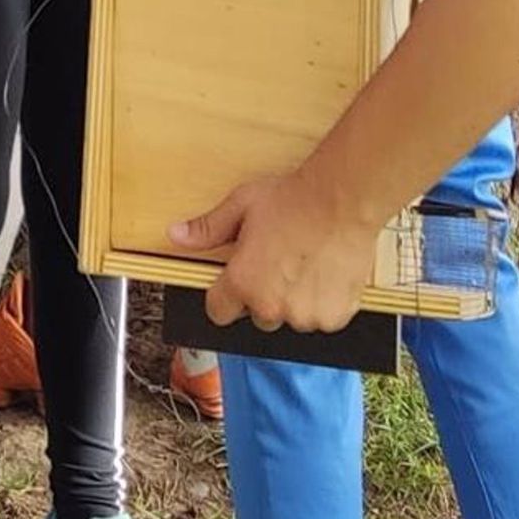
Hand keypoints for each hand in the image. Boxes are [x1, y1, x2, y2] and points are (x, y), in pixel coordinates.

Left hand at [172, 168, 379, 333]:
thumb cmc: (293, 200)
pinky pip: (321, 318)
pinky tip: (324, 272)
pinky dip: (322, 302)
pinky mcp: (334, 317)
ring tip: (304, 262)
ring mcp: (305, 316)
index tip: (236, 280)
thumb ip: (207, 229)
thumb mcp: (240, 206)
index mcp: (242, 284)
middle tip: (278, 261)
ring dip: (295, 300)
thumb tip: (176, 235)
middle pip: (258, 315)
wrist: (342, 201)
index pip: (218, 311)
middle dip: (264, 295)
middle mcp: (271, 307)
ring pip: (291, 317)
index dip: (225, 295)